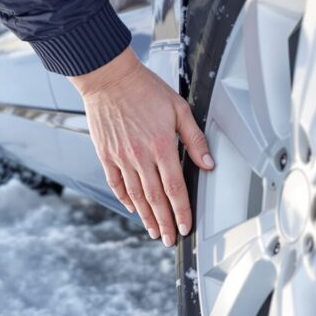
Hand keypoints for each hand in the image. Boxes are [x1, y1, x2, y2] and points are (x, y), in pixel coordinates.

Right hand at [70, 49, 214, 246]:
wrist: (108, 78)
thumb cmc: (143, 88)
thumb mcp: (178, 108)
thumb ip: (194, 138)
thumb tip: (208, 163)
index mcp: (161, 145)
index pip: (175, 188)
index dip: (181, 211)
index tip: (185, 226)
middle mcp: (140, 156)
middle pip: (155, 198)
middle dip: (164, 222)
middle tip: (169, 238)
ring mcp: (121, 157)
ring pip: (136, 196)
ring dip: (146, 217)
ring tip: (153, 231)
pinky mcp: (106, 154)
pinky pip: (116, 183)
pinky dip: (125, 199)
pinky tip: (133, 209)